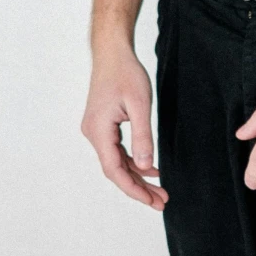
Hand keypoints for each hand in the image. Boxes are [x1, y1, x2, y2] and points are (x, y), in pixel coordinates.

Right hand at [81, 44, 167, 209]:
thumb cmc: (126, 73)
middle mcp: (93, 134)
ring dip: (138, 177)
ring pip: (117, 162)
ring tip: (160, 191)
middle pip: (116, 170)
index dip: (133, 189)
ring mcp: (97, 130)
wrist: (112, 53)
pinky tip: (151, 169)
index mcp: (99, 130)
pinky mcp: (103, 126)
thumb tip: (146, 167)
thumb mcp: (139, 105)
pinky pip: (118, 151)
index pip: (114, 170)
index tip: (151, 201)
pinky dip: (134, 162)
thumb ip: (143, 136)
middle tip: (162, 202)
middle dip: (138, 188)